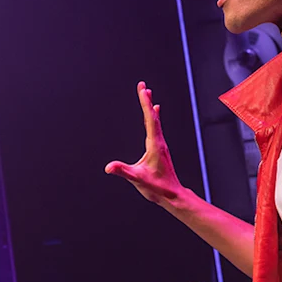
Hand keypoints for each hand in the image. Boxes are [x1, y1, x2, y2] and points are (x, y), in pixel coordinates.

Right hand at [105, 82, 185, 206]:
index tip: (143, 89)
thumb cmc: (157, 188)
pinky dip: (153, 117)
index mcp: (155, 145)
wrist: (172, 195)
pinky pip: (156, 127)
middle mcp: (159, 142)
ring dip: (150, 106)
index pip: (150, 119)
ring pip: (155, 121)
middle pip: (153, 116)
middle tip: (143, 85)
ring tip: (148, 94)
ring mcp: (160, 145)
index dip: (145, 103)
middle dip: (147, 100)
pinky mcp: (160, 149)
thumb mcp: (138, 179)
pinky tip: (155, 113)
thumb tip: (109, 167)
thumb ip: (123, 171)